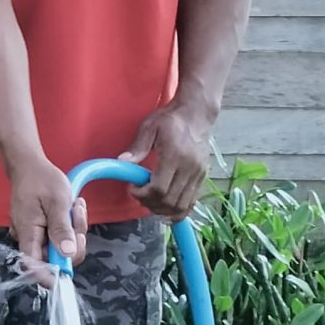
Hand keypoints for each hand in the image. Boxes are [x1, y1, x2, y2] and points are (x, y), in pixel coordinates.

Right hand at [5, 151, 87, 282]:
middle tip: (76, 217)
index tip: (67, 276)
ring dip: (73, 230)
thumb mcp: (57, 202)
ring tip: (73, 207)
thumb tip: (67, 254)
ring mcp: (33, 233)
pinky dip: (68, 226)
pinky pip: (58, 237)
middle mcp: (27, 237)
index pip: (33, 266)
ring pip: (59, 246)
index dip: (50, 276)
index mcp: (27, 232)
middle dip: (73, 242)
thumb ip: (61, 229)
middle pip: (53, 257)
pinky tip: (69, 209)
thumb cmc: (41, 179)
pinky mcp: (39, 229)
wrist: (29, 164)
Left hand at [123, 99, 214, 217]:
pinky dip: (178, 210)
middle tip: (139, 195)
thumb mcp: (149, 127)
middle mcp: (189, 168)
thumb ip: (137, 147)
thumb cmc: (170, 119)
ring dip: (163, 210)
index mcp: (175, 156)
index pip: (159, 189)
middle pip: (169, 201)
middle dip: (150, 204)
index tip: (132, 188)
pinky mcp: (203, 176)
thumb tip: (121, 162)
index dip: (142, 194)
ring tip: (150, 201)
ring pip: (181, 206)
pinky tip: (166, 208)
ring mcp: (198, 174)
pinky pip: (192, 201)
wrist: (196, 114)